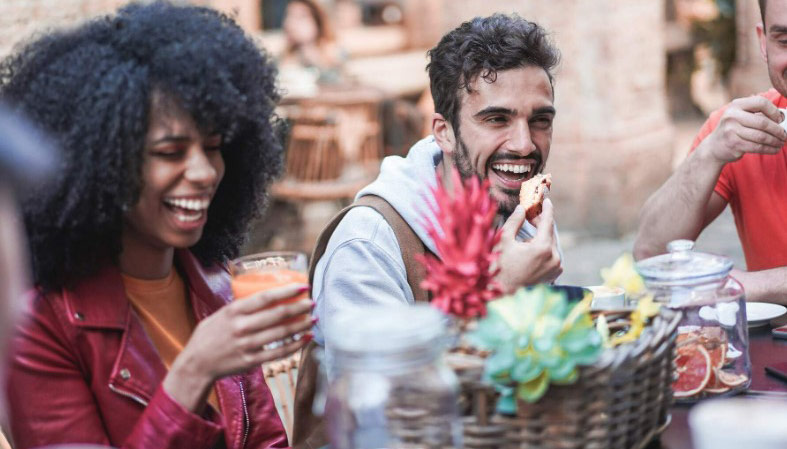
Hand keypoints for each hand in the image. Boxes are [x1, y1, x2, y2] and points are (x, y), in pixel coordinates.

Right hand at [164, 283, 313, 410]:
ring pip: (281, 333)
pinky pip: (279, 353)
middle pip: (278, 314)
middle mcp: (241, 327)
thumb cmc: (209, 335)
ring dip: (301, 325)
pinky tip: (306, 339)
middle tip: (312, 302)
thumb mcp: (221, 314)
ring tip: (313, 319)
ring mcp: (247, 345)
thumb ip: (241, 306)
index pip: (266, 297)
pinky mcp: (251, 361)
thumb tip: (267, 296)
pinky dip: (295, 345)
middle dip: (299, 307)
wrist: (196, 364)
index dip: (287, 291)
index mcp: (234, 311)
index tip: (303, 286)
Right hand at [495, 198, 562, 292]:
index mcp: (542, 248)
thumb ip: (515, 221)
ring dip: (542, 235)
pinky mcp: (555, 273)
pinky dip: (544, 248)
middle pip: (550, 233)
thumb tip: (522, 208)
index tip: (546, 200)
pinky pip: (552, 254)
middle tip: (531, 214)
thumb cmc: (500, 267)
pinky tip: (532, 246)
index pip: (548, 222)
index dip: (547, 209)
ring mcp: (556, 266)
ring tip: (529, 231)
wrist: (503, 293)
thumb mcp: (504, 241)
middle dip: (541, 222)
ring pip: (551, 243)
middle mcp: (553, 257)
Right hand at [701, 96, 786, 163]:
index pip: (760, 102)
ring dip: (775, 141)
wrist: (714, 147)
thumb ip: (758, 115)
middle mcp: (732, 116)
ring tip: (782, 142)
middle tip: (785, 135)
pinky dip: (769, 149)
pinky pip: (757, 147)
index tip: (780, 120)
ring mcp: (731, 130)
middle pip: (762, 122)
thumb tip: (783, 118)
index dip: (774, 111)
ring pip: (761, 136)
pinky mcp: (734, 144)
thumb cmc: (733, 130)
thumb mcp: (741, 117)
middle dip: (778, 130)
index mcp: (736, 105)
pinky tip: (774, 149)